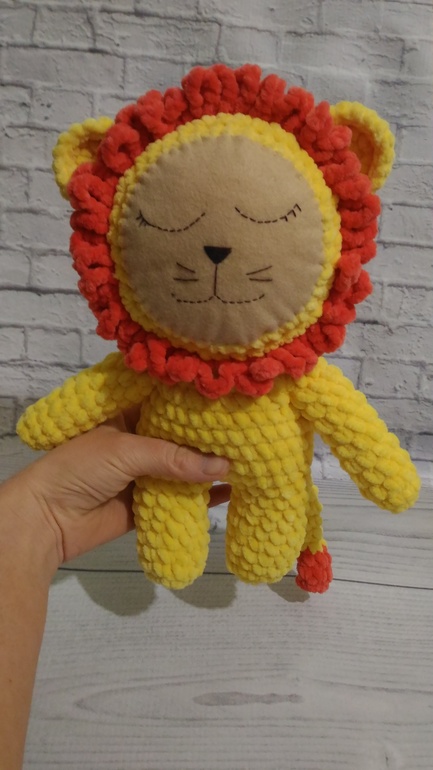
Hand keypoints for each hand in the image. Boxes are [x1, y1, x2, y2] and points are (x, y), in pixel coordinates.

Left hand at [3, 407, 229, 578]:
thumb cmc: (79, 468)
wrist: (46, 519)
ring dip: (211, 467)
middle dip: (210, 436)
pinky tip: (230, 492)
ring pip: (184, 467)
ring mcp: (144, 471)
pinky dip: (203, 497)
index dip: (196, 399)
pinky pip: (180, 497)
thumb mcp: (125, 451)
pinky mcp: (148, 502)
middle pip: (181, 435)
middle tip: (250, 430)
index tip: (231, 395)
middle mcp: (139, 439)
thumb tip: (224, 467)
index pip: (167, 401)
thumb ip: (174, 458)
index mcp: (127, 413)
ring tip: (250, 459)